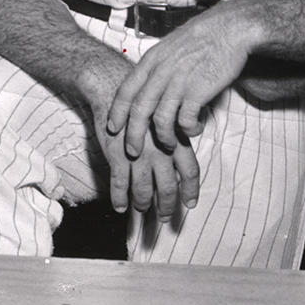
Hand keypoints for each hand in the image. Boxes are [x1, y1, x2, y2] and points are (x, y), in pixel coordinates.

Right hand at [79, 58, 200, 218]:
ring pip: (144, 189)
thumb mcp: (166, 114)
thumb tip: (185, 150)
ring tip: (142, 210)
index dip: (190, 190)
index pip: (190, 171)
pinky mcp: (117, 155)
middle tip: (166, 217)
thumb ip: (177, 134)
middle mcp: (160, 150)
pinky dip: (119, 199)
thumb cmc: (141, 100)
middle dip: (167, 206)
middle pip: (169, 187)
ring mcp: (139, 155)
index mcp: (176, 139)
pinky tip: (120, 208)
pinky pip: (119, 184)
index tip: (190, 204)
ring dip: (143, 204)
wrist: (113, 87)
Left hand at [107, 6, 250, 162]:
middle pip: (139, 110)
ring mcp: (179, 82)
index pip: (126, 90)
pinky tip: (194, 130)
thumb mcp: (170, 47)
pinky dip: (188, 130)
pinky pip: (186, 120)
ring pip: (161, 120)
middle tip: (132, 151)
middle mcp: (161, 72)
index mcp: (152, 60)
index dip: (116, 112)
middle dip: (133, 135)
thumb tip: (149, 87)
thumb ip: (158, 67)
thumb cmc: (202, 38)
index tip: (112, 128)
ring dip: (164, 137)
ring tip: (170, 144)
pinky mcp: (199, 91)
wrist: (230, 29)